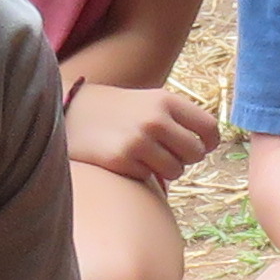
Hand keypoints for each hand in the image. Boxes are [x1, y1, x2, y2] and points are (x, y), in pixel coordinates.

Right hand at [63, 77, 220, 184]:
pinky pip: (150, 178)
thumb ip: (178, 119)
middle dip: (186, 158)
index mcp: (167, 101)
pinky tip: (126, 159)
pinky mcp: (122, 160)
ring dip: (166, 170)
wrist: (70, 110)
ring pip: (176, 171)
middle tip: (169, 154)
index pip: (209, 128)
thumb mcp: (149, 101)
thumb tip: (208, 147)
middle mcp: (156, 119)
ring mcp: (139, 141)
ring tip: (147, 157)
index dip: (209, 142)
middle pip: (196, 153)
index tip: (201, 147)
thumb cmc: (116, 109)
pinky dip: (142, 174)